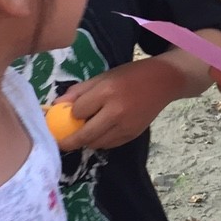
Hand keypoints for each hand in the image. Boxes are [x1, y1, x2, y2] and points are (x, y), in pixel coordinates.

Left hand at [58, 58, 184, 151]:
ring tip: (83, 132)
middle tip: (60, 142)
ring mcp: (126, 126)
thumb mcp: (103, 76)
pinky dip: (100, 141)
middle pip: (84, 135)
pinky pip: (109, 145)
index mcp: (106, 92)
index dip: (70, 113)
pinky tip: (100, 132)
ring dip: (86, 141)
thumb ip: (79, 91)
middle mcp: (116, 112)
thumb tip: (56, 105)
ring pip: (96, 143)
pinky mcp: (133, 135)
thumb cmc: (130, 75)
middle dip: (69, 141)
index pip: (77, 111)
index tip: (68, 112)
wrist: (164, 81)